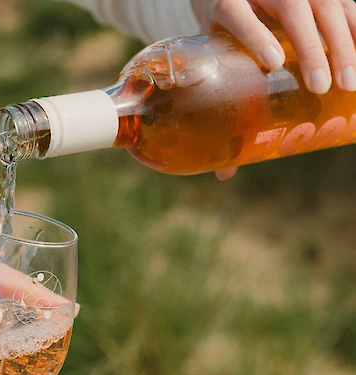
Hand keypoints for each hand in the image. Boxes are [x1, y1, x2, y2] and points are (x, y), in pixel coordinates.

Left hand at [193, 0, 355, 179]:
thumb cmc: (223, 39)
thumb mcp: (215, 65)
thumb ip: (222, 112)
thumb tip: (224, 173)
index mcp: (225, 5)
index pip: (238, 15)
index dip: (255, 37)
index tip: (273, 64)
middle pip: (291, 8)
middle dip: (311, 47)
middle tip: (321, 87)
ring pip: (324, 4)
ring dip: (342, 42)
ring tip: (350, 83)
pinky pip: (346, 3)